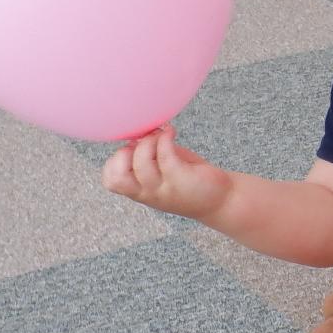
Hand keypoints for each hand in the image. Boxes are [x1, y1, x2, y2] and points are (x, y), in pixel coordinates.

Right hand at [102, 125, 230, 220]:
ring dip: (149, 142)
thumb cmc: (190, 180)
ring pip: (141, 163)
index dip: (114, 161)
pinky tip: (172, 132)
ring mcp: (164, 188)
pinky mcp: (181, 179)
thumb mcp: (163, 168)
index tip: (131, 150)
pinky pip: (165, 155)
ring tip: (162, 136)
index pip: (110, 182)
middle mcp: (148, 194)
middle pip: (117, 179)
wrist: (223, 200)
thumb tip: (138, 133)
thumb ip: (148, 155)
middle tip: (142, 145)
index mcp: (140, 191)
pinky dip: (165, 138)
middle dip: (123, 154)